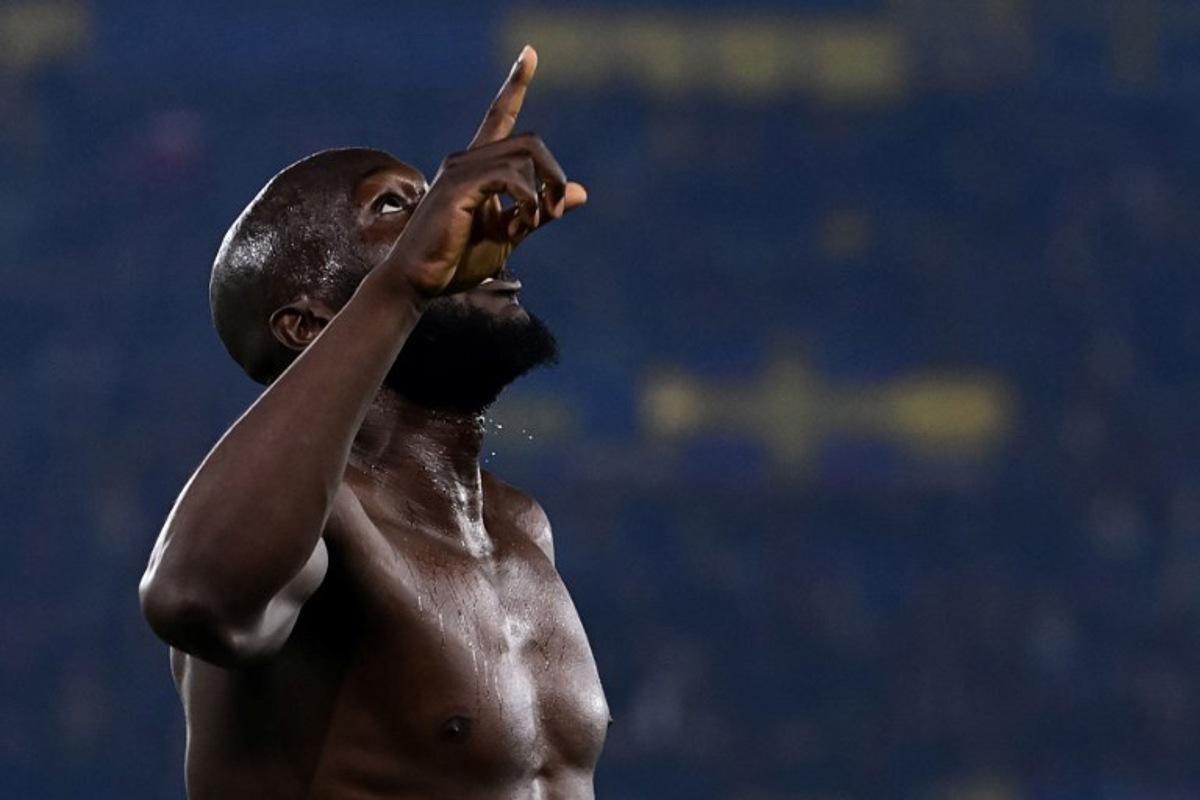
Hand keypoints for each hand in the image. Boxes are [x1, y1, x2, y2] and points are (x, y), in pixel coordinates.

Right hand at [385, 45, 587, 297]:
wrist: (419, 282)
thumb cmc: (457, 261)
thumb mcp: (508, 235)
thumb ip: (541, 211)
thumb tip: (582, 193)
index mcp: (477, 168)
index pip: (498, 115)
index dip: (515, 84)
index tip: (530, 53)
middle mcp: (466, 160)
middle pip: (531, 142)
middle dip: (554, 175)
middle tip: (554, 212)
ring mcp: (460, 171)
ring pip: (525, 157)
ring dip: (544, 193)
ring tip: (533, 224)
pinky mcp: (459, 187)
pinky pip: (510, 177)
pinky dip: (528, 201)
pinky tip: (522, 223)